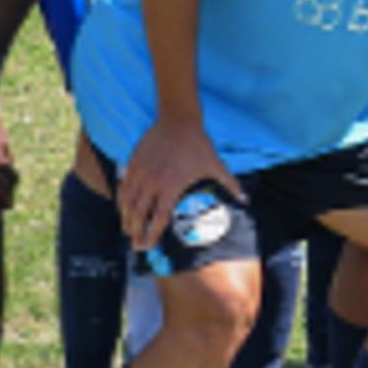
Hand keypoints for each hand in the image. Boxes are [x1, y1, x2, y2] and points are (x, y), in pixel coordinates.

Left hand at [0, 89, 20, 207]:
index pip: (2, 188)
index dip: (5, 200)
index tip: (5, 207)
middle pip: (12, 179)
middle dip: (9, 190)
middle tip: (3, 201)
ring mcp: (0, 144)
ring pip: (9, 165)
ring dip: (5, 175)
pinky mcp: (0, 133)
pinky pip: (5, 153)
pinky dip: (2, 162)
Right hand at [118, 121, 233, 250]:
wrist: (179, 120)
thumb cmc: (199, 145)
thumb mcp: (216, 165)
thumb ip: (230, 185)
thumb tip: (245, 200)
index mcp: (172, 187)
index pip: (159, 218)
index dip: (152, 235)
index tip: (148, 246)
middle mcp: (153, 183)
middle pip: (139, 215)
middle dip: (136, 232)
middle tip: (136, 244)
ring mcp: (140, 173)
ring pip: (127, 202)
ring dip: (126, 219)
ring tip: (127, 230)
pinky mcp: (133, 164)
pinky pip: (123, 187)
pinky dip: (121, 200)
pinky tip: (123, 207)